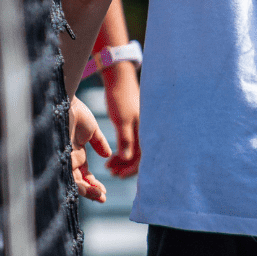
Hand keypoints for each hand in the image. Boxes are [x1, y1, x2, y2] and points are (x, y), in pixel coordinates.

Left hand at [69, 96, 111, 201]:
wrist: (66, 102)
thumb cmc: (76, 112)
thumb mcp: (92, 130)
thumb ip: (99, 143)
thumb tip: (108, 155)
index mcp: (75, 153)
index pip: (84, 174)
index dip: (94, 183)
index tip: (104, 191)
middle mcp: (68, 159)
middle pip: (79, 181)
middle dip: (91, 191)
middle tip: (103, 198)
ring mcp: (63, 159)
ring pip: (73, 182)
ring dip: (87, 191)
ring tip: (100, 196)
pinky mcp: (60, 158)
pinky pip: (69, 176)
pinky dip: (80, 185)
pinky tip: (90, 189)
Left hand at [103, 60, 140, 177]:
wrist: (119, 79)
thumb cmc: (120, 98)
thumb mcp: (122, 120)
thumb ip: (126, 140)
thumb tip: (127, 159)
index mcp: (147, 130)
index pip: (144, 157)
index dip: (133, 169)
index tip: (120, 175)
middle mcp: (147, 131)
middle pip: (140, 156)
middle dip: (126, 166)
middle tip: (112, 173)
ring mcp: (142, 128)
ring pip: (134, 151)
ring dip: (122, 160)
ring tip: (109, 167)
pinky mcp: (135, 125)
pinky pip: (131, 143)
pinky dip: (122, 151)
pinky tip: (112, 157)